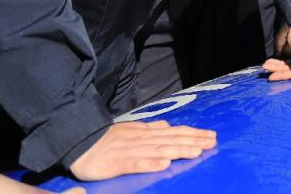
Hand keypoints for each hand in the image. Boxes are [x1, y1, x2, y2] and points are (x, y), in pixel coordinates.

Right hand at [69, 121, 215, 180]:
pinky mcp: (118, 162)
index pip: (175, 132)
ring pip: (159, 150)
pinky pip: (136, 163)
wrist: (78, 142)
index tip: (212, 136)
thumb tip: (168, 125)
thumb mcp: (132, 129)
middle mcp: (143, 139)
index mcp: (146, 132)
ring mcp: (131, 150)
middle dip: (194, 141)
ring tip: (196, 152)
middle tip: (212, 143)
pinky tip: (163, 165)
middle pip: (172, 140)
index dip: (194, 134)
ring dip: (178, 151)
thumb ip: (151, 128)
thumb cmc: (107, 139)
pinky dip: (150, 163)